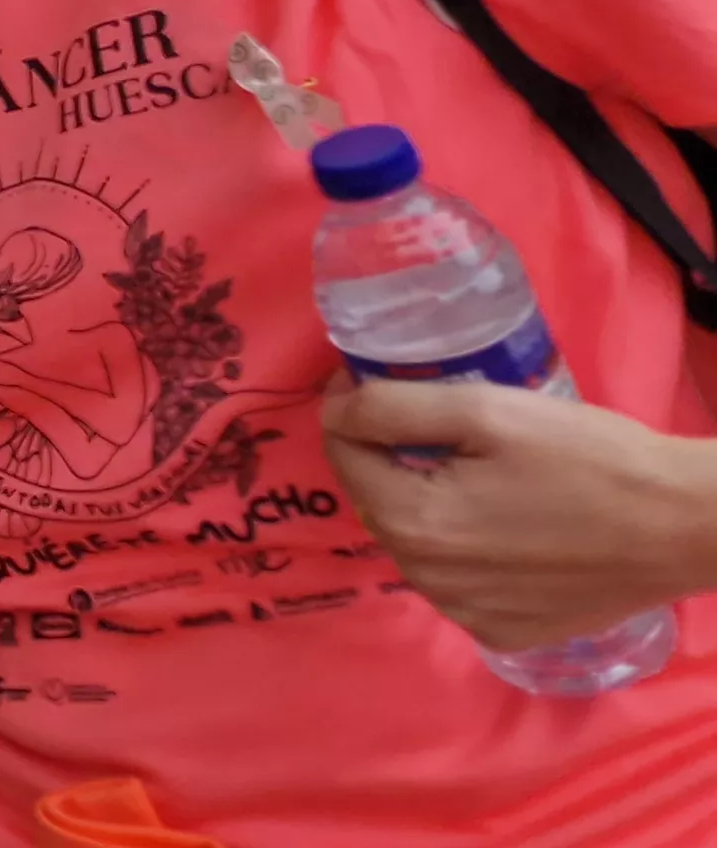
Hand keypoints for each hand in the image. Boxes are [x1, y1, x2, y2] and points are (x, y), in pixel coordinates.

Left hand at [320, 374, 716, 651]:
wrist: (684, 527)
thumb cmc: (590, 459)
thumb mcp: (487, 411)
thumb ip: (394, 409)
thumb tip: (336, 411)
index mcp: (411, 522)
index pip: (344, 455)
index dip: (354, 412)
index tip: (375, 385)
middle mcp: (426, 579)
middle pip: (377, 502)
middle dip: (392, 462)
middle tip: (444, 432)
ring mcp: (464, 614)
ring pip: (415, 545)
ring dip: (427, 509)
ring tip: (482, 479)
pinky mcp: (503, 632)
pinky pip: (456, 583)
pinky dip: (465, 553)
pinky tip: (507, 527)